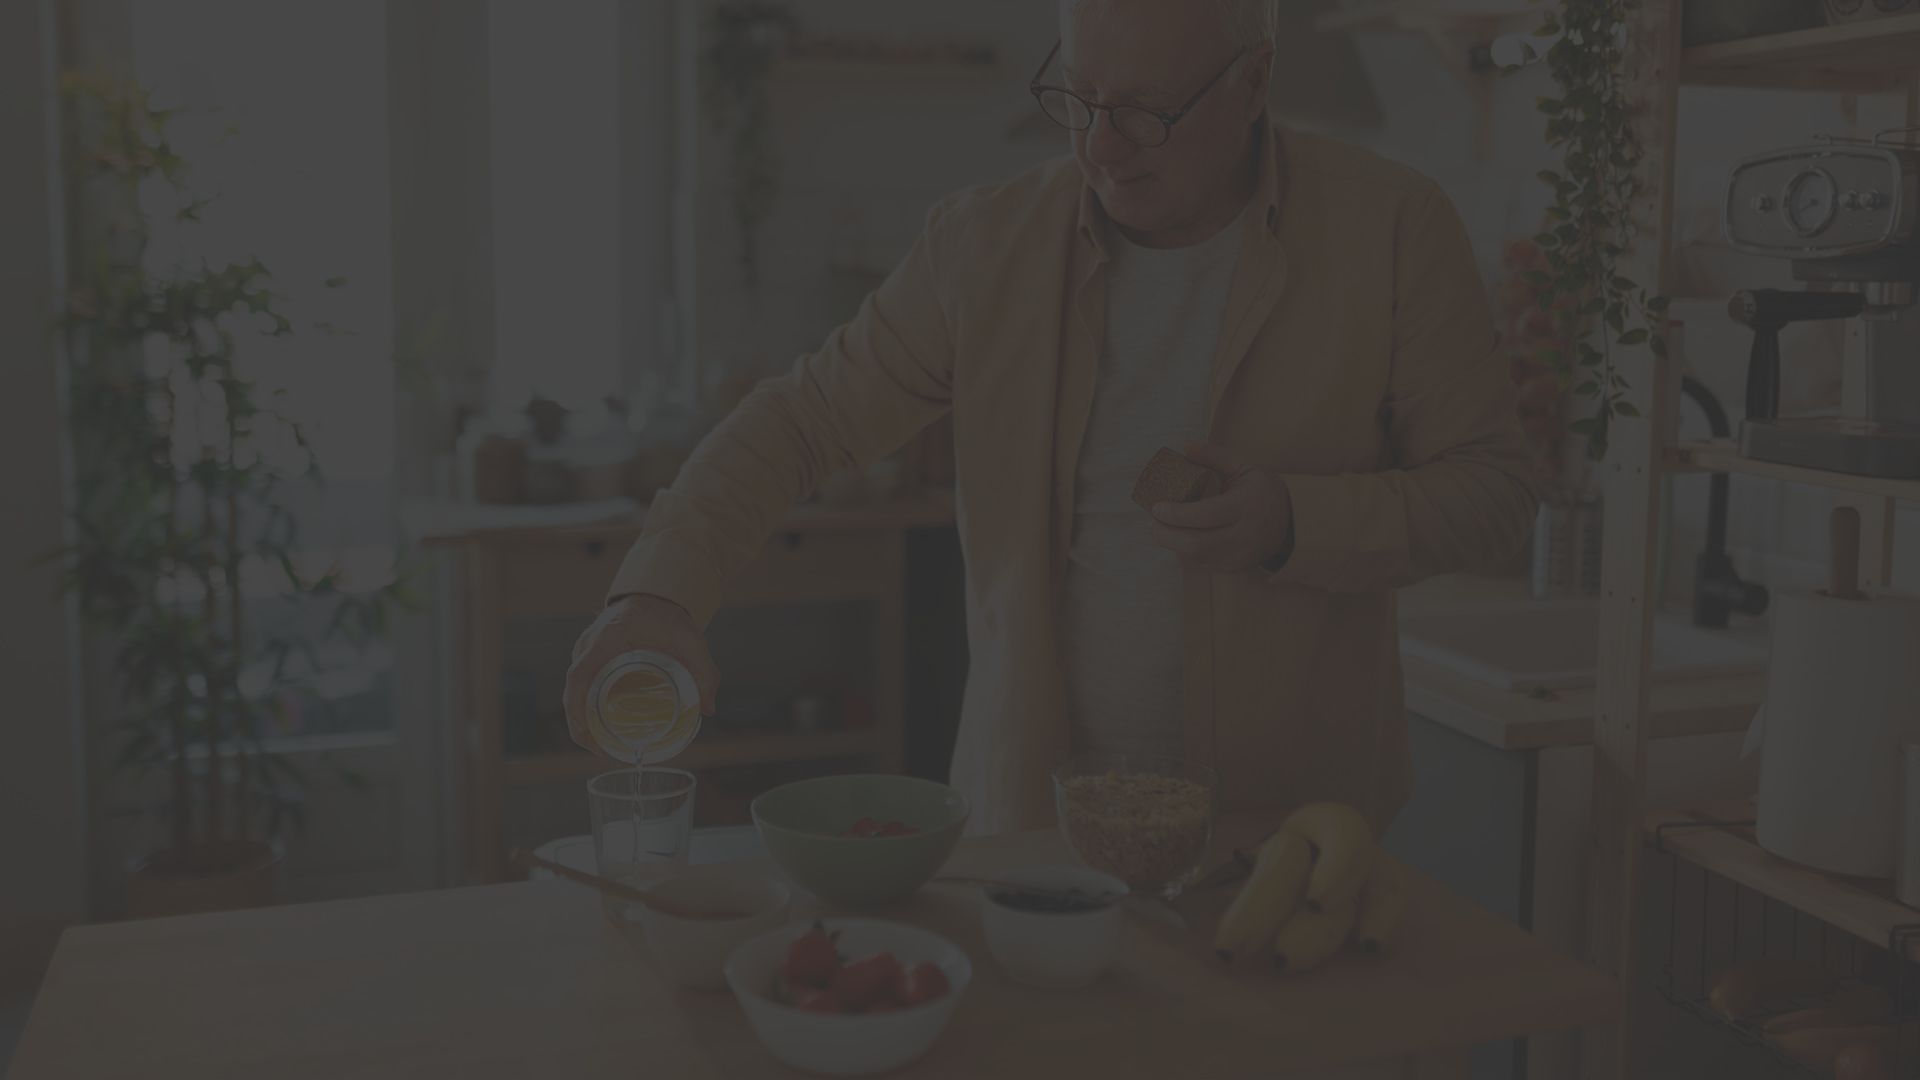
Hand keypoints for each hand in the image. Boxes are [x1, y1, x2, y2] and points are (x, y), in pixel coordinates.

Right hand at [564, 594, 719, 754]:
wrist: (654, 596)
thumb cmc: (669, 615)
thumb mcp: (690, 640)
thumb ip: (704, 671)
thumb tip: (708, 708)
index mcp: (607, 639)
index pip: (578, 677)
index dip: (576, 710)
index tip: (589, 736)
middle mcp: (589, 646)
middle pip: (572, 690)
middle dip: (579, 726)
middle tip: (603, 752)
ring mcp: (586, 651)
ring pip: (575, 690)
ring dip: (581, 719)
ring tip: (603, 747)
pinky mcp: (590, 658)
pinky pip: (581, 686)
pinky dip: (586, 708)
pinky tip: (601, 728)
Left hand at [1147, 442, 1293, 572]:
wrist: (1290, 525)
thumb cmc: (1262, 492)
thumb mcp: (1243, 468)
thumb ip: (1213, 456)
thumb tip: (1183, 446)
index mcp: (1246, 507)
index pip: (1206, 515)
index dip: (1177, 514)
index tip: (1157, 506)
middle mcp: (1243, 536)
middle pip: (1196, 543)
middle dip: (1166, 534)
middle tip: (1153, 521)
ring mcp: (1238, 556)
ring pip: (1195, 557)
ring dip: (1171, 544)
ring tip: (1161, 527)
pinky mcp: (1232, 568)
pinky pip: (1200, 565)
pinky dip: (1183, 553)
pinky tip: (1178, 538)